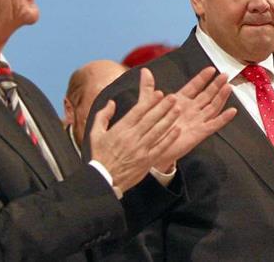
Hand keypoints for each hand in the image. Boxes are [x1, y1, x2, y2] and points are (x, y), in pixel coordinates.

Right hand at [89, 68, 181, 192]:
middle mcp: (132, 138)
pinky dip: (170, 138)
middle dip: (163, 107)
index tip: (160, 93)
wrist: (104, 180)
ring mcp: (141, 149)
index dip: (150, 102)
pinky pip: (161, 147)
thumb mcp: (95, 134)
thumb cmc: (100, 156)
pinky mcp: (147, 160)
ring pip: (157, 131)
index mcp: (120, 129)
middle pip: (150, 119)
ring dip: (169, 119)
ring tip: (178, 109)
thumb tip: (111, 102)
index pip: (138, 112)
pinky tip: (177, 130)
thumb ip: (103, 116)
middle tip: (173, 97)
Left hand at [152, 67, 237, 171]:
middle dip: (216, 85)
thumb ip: (148, 88)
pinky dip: (223, 118)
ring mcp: (197, 121)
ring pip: (213, 107)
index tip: (211, 69)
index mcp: (180, 101)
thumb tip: (145, 70)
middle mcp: (191, 110)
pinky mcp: (199, 133)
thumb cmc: (151, 127)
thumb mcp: (148, 104)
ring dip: (221, 97)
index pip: (194, 86)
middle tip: (225, 75)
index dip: (202, 78)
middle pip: (207, 95)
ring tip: (228, 87)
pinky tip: (232, 111)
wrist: (151, 148)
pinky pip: (214, 124)